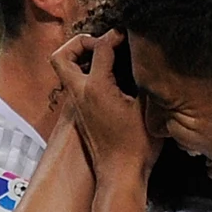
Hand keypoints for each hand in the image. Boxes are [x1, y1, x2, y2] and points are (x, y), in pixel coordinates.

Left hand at [50, 30, 156, 176]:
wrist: (120, 175)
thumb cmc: (136, 147)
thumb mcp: (149, 109)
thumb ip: (146, 81)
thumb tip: (148, 64)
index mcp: (96, 87)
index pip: (101, 47)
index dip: (116, 36)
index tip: (129, 35)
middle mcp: (80, 94)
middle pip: (62, 56)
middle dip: (79, 43)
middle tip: (100, 44)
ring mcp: (77, 106)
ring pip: (65, 72)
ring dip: (81, 59)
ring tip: (106, 59)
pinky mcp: (80, 115)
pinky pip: (75, 86)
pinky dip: (87, 75)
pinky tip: (110, 81)